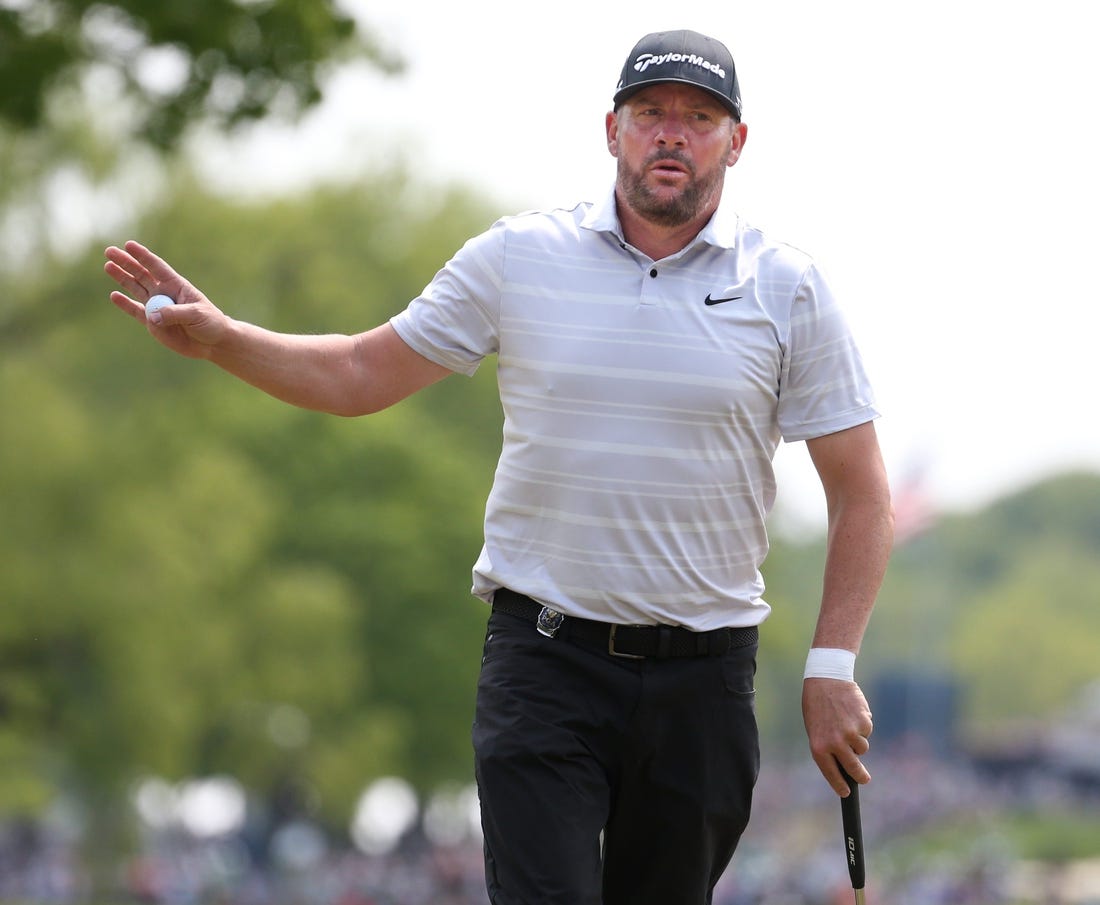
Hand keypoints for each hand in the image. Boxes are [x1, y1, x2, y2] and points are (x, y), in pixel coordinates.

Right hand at [104, 241, 227, 357]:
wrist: (213, 343)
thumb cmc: (210, 323)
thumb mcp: (196, 315)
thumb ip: (174, 314)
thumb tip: (152, 316)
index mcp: (176, 285)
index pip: (157, 267)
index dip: (143, 256)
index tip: (129, 245)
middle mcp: (164, 293)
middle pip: (141, 274)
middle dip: (126, 263)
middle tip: (109, 251)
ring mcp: (157, 307)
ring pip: (135, 289)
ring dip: (122, 278)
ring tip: (108, 266)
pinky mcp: (153, 323)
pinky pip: (136, 311)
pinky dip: (125, 304)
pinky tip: (114, 295)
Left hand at [802, 677, 873, 795]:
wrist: (827, 679)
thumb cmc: (817, 705)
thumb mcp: (815, 728)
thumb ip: (826, 746)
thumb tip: (841, 764)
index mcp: (818, 746)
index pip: (830, 772)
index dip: (839, 784)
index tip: (845, 792)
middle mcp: (835, 742)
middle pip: (853, 768)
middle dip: (860, 776)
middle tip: (864, 778)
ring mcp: (851, 733)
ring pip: (862, 748)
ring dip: (858, 742)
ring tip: (847, 724)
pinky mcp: (863, 723)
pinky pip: (867, 732)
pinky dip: (862, 726)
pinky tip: (852, 712)